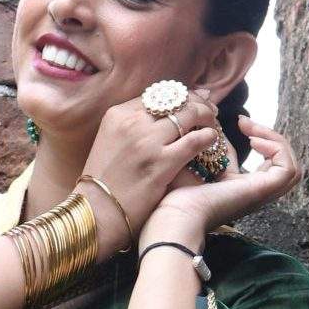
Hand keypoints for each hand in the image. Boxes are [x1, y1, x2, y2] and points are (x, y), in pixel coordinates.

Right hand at [81, 87, 226, 259]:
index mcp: (118, 115)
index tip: (193, 102)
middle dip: (197, 102)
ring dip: (206, 116)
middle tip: (209, 111)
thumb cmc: (104, 184)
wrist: (96, 213)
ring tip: (213, 123)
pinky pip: (195, 140)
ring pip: (188, 114)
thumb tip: (163, 112)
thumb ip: (132, 126)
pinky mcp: (161, 163)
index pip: (158, 94)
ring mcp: (147, 142)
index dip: (180, 96)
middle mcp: (132, 123)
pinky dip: (208, 137)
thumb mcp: (110, 142)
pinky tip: (212, 140)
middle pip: (175, 99)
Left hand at [154, 117, 301, 232]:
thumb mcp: (200, 163)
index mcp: (244, 188)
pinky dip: (277, 150)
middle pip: (286, 166)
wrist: (175, 214)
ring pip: (292, 168)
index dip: (262, 138)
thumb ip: (214, 148)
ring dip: (277, 142)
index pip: (270, 163)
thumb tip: (218, 128)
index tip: (239, 122)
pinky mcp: (262, 192)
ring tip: (253, 132)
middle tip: (247, 124)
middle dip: (272, 138)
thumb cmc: (178, 194)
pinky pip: (288, 170)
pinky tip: (254, 141)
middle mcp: (257, 193)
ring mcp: (262, 195)